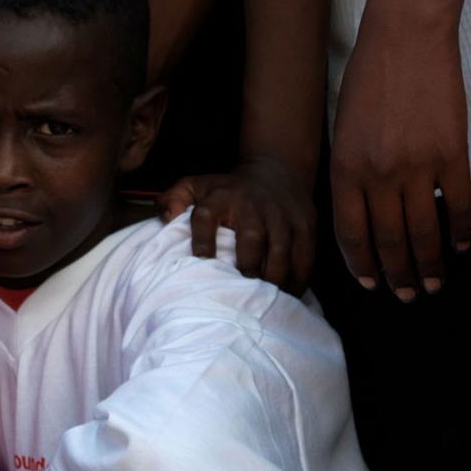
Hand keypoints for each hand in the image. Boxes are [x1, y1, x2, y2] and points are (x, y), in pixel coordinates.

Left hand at [159, 154, 314, 292]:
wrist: (277, 171)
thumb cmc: (228, 189)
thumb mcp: (196, 185)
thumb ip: (173, 198)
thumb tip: (166, 217)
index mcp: (220, 198)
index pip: (205, 216)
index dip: (201, 239)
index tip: (201, 262)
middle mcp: (251, 206)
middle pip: (251, 237)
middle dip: (248, 266)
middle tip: (243, 290)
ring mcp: (281, 216)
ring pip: (282, 250)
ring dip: (275, 277)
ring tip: (268, 299)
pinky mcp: (305, 225)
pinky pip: (305, 255)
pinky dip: (299, 277)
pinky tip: (290, 294)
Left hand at [329, 12, 470, 301]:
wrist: (405, 39)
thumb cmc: (369, 79)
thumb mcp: (344, 128)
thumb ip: (352, 170)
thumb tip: (364, 211)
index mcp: (345, 167)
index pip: (350, 232)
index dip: (361, 263)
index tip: (371, 283)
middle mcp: (378, 174)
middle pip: (389, 240)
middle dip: (398, 274)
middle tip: (408, 295)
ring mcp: (417, 166)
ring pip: (425, 232)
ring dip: (431, 263)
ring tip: (436, 283)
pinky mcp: (453, 155)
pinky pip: (460, 206)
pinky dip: (463, 231)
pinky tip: (462, 246)